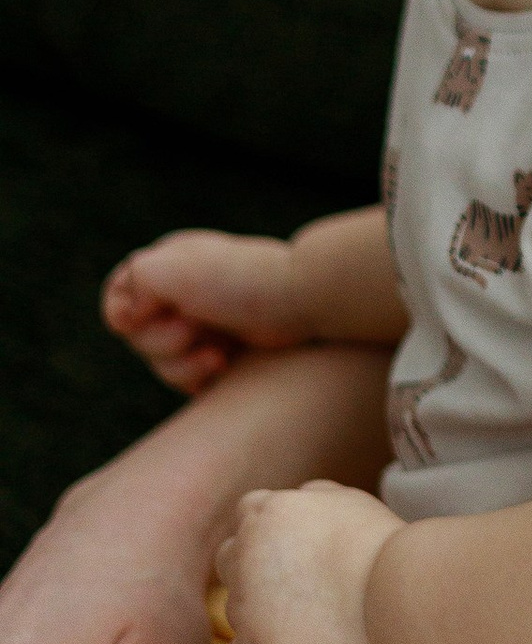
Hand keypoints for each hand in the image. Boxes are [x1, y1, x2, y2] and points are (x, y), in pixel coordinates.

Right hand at [102, 230, 305, 393]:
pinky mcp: (220, 352)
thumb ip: (133, 284)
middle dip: (162, 341)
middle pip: (137, 337)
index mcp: (167, 265)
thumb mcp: (172, 268)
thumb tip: (125, 319)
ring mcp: (201, 324)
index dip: (124, 314)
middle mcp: (180, 294)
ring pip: (160, 363)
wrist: (301, 300)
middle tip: (196, 329)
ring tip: (218, 354)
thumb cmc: (238, 281)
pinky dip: (198, 377)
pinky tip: (224, 366)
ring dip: (183, 365)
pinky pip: (187, 378)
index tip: (141, 317)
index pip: (119, 294)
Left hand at [217, 481, 402, 643]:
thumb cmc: (383, 544)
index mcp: (265, 512)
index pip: (245, 517)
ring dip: (262, 616)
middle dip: (255, 573)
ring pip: (237, 612)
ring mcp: (246, 604)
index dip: (269, 535)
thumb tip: (298, 498)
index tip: (295, 553)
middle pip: (229, 562)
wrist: (401, 591)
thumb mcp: (349, 499)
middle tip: (298, 589)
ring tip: (314, 622)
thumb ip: (312, 496)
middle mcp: (244, 553)